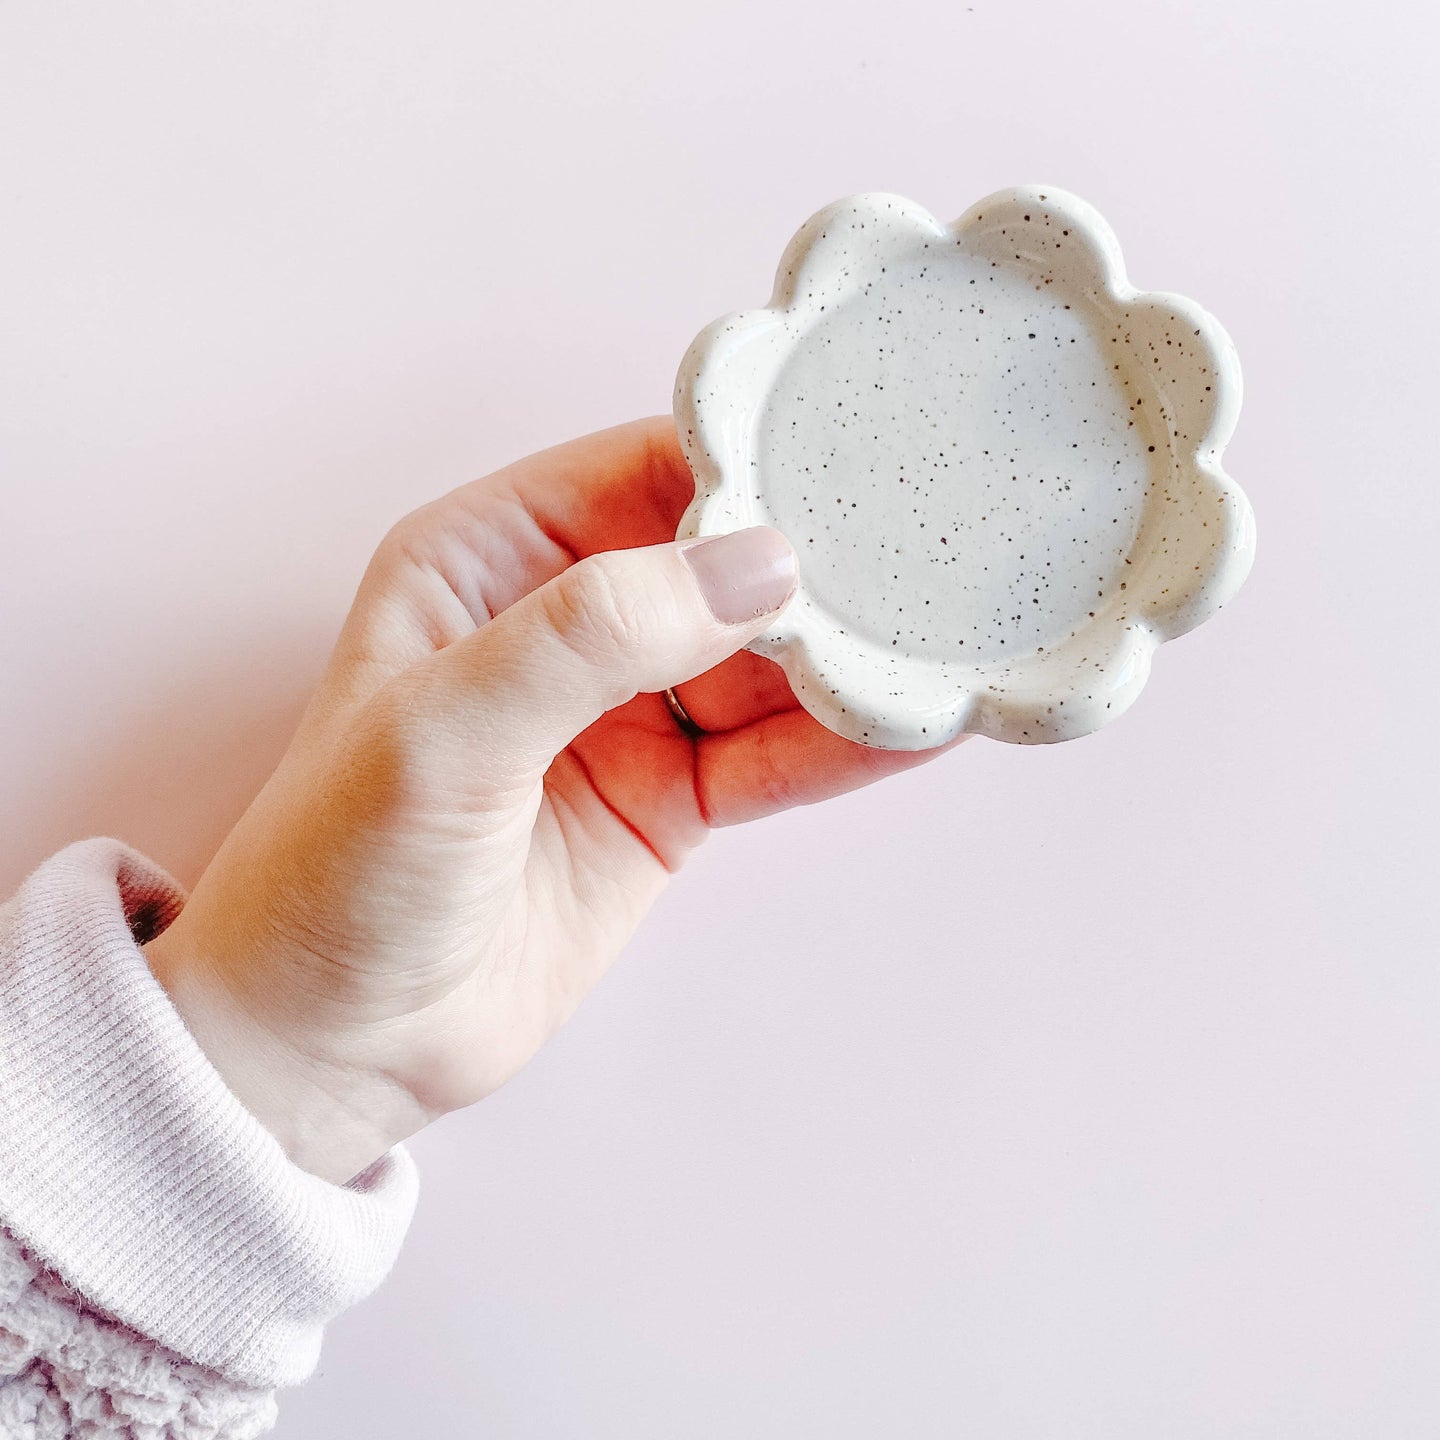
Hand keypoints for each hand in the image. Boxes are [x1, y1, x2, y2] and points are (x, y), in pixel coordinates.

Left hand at [144, 418, 962, 1182]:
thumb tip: (757, 567)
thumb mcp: (445, 735)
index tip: (857, 470)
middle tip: (934, 560)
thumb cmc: (339, 874)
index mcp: (491, 559)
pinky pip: (770, 757)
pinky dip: (840, 745)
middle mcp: (567, 620)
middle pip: (724, 567)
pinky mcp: (666, 799)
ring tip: (949, 640)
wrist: (332, 1044)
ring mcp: (624, 713)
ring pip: (763, 665)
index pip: (646, 474)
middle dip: (821, 567)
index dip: (750, 472)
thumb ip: (590, 637)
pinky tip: (915, 726)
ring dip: (846, 660)